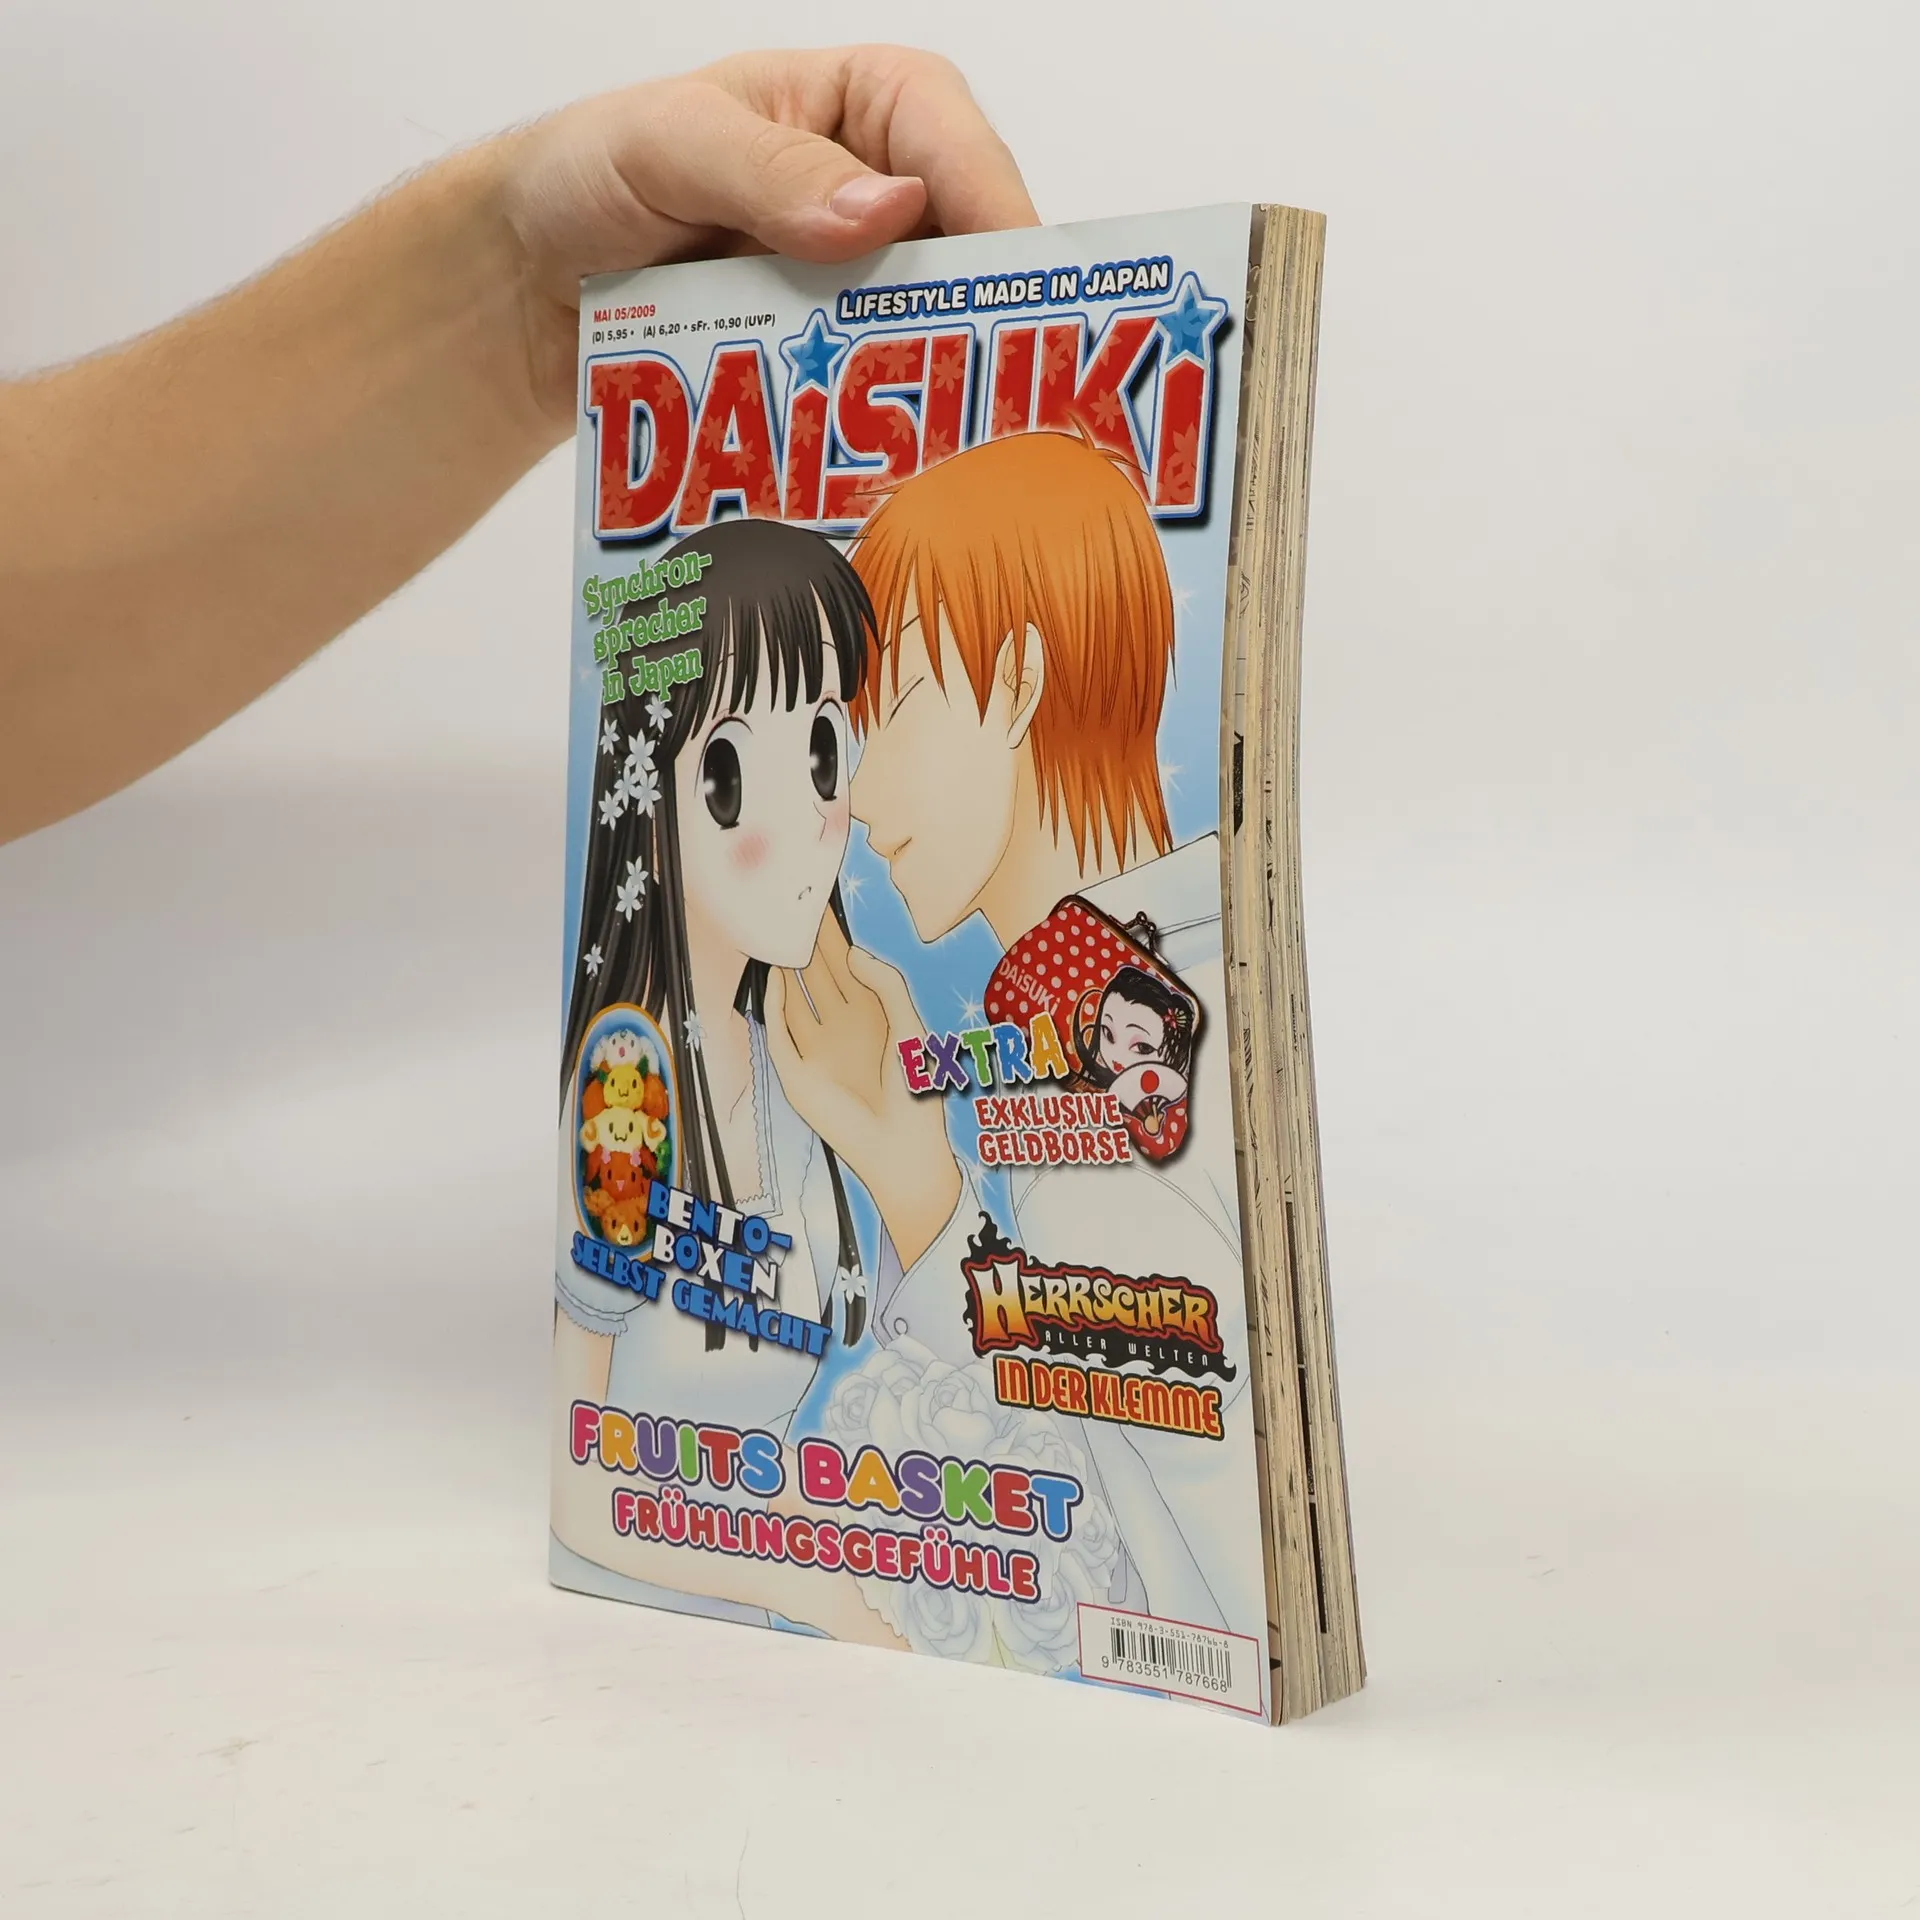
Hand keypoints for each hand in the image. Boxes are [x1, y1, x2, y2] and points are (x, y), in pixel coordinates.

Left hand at [498, 47, 1036, 421]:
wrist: (523, 281)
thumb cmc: (587, 173)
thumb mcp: (667, 144)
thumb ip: (769, 170)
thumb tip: (885, 209)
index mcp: (863, 105)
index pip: (955, 145)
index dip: (997, 215)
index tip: (1015, 289)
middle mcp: (878, 193)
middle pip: (963, 255)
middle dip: (978, 322)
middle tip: (996, 394)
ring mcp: (857, 285)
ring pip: (926, 336)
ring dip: (930, 391)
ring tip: (950, 450)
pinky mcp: (828, 359)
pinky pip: (871, 395)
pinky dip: (876, 430)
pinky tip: (883, 468)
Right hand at [764, 914, 962, 1270]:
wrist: (904, 1149)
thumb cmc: (916, 1093)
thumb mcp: (910, 1027)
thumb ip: (887, 985)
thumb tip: (851, 952)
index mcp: (872, 1016)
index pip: (846, 967)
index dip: (834, 939)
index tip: (821, 906)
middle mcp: (841, 1028)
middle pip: (817, 977)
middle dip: (805, 946)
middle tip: (791, 909)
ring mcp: (817, 1051)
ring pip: (794, 1001)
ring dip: (785, 971)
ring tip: (777, 935)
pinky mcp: (798, 1075)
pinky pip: (780, 1034)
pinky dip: (774, 1006)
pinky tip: (775, 978)